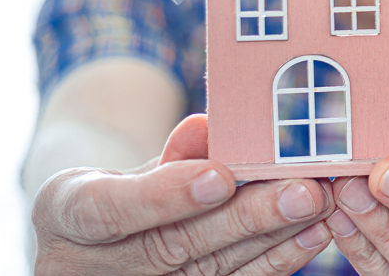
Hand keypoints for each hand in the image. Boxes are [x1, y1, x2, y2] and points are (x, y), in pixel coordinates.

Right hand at [31, 114, 335, 274]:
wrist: (93, 250)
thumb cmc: (113, 197)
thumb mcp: (121, 168)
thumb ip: (169, 155)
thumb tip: (207, 127)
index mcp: (66, 216)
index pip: (110, 209)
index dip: (168, 195)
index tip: (221, 176)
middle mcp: (95, 266)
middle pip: (177, 244)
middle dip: (247, 217)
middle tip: (304, 190)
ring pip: (215, 269)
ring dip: (276, 236)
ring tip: (322, 204)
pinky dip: (278, 260)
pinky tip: (315, 235)